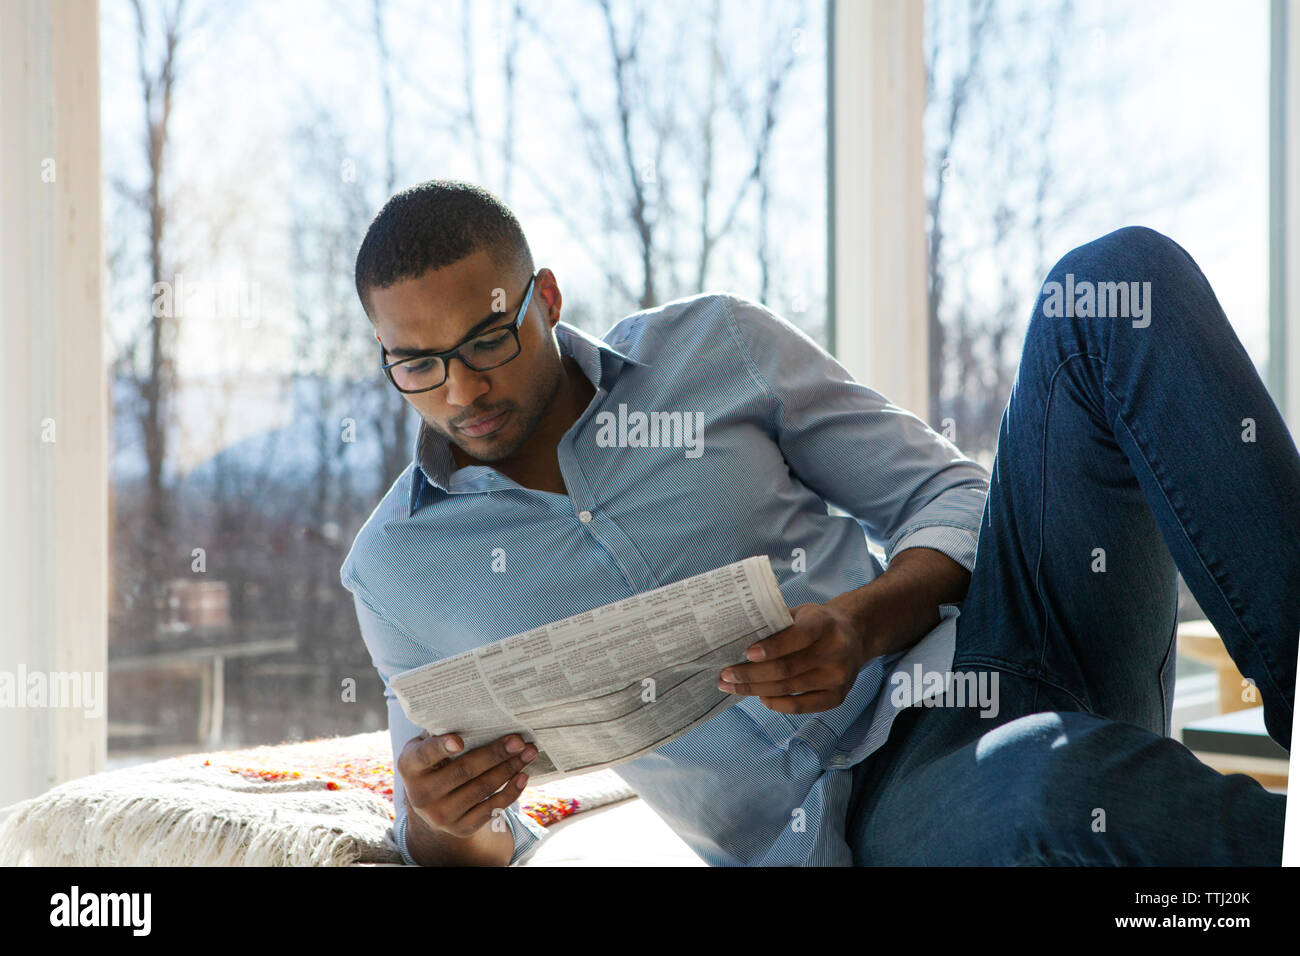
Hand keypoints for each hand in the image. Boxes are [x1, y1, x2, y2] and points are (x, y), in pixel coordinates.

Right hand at [397, 731, 537, 839]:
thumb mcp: (425, 746)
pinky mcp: (461, 828)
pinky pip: (490, 809)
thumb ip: (440, 731)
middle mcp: (421, 794)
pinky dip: (510, 792)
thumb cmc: (433, 762)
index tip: (459, 740)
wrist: (431, 805)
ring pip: (481, 789)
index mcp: (409, 767)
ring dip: (509, 769)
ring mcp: (440, 815)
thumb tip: (472, 709)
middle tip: (518, 740)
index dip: (441, 747)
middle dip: (495, 754)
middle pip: (464, 771)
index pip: (425, 755)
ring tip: (528, 753)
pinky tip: (522, 776)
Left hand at [716, 601, 868, 713]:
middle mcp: (836, 651)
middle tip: (726, 674)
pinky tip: (760, 697)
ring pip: (788, 688)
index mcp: (825, 624)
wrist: (855, 635)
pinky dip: (776, 703)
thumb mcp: (801, 613)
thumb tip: (738, 639)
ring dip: (755, 690)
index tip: (746, 653)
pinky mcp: (837, 697)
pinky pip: (800, 705)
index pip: (798, 637)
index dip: (771, 647)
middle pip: (787, 669)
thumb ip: (777, 624)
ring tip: (733, 687)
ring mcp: (838, 677)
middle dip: (751, 674)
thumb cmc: (818, 623)